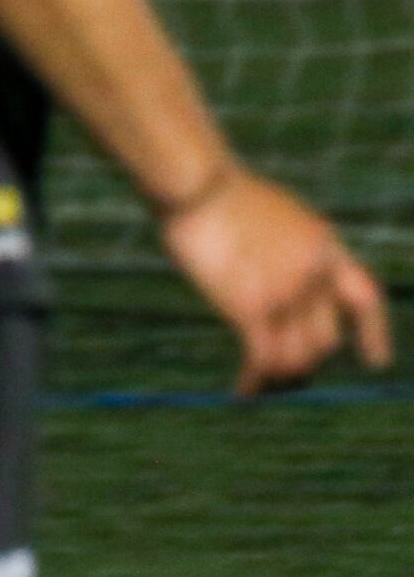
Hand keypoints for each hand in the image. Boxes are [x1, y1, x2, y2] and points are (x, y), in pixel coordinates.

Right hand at [160, 167, 393, 394]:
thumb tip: (282, 276)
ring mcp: (286, 292)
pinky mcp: (250, 306)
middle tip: (278, 368)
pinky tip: (241, 392)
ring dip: (278, 374)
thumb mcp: (277, 215)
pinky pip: (262, 359)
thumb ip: (290, 249)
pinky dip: (253, 382)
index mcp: (326, 248)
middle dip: (304, 360)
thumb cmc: (223, 193)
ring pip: (296, 358)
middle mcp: (315, 275)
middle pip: (325, 342)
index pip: (365, 298)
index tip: (376, 362)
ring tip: (258, 380)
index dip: (374, 334)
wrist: (199, 184)